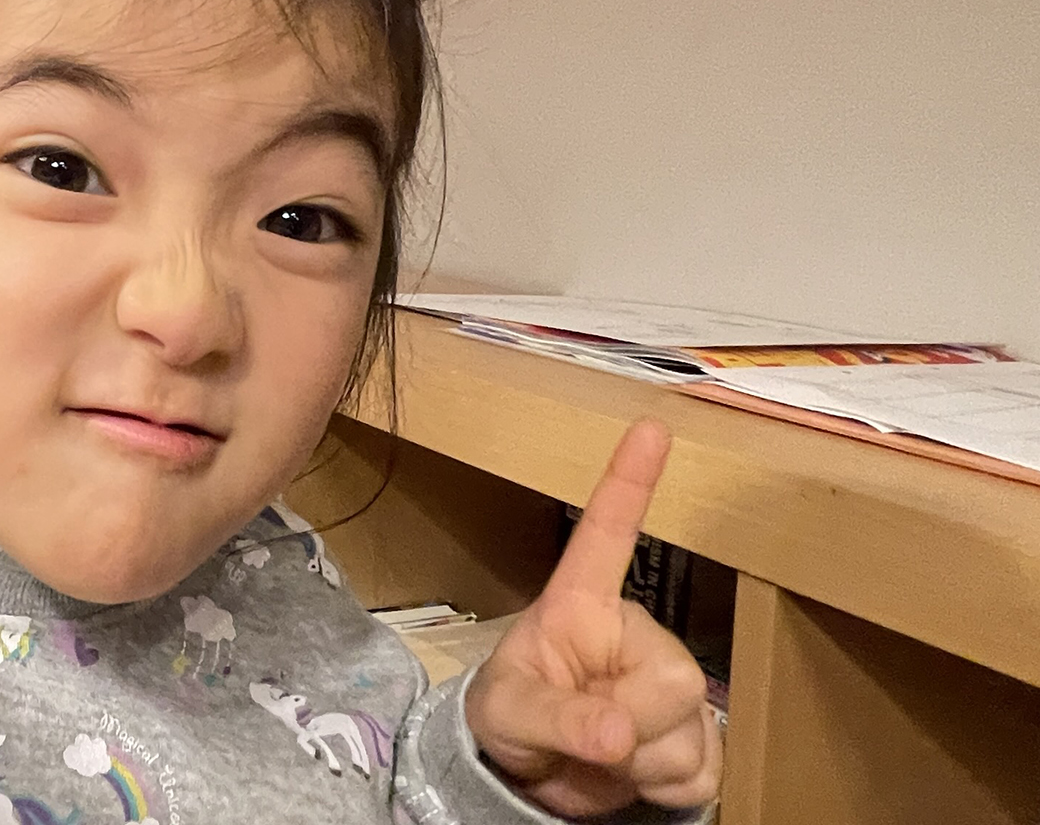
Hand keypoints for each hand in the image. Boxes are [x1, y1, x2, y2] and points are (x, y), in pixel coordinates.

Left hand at [466, 420, 722, 816]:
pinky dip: (659, 787)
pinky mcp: (696, 736)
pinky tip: (630, 774)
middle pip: (674, 682)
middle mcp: (638, 637)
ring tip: (597, 754)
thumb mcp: (512, 714)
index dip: (628, 483)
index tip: (650, 426)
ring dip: (637, 765)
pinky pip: (701, 770)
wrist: (531, 774)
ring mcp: (671, 686)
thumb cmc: (512, 716)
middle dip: (628, 729)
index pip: (607, 538)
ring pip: (689, 732)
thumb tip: (620, 730)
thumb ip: (559, 717)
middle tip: (584, 738)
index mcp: (582, 608)